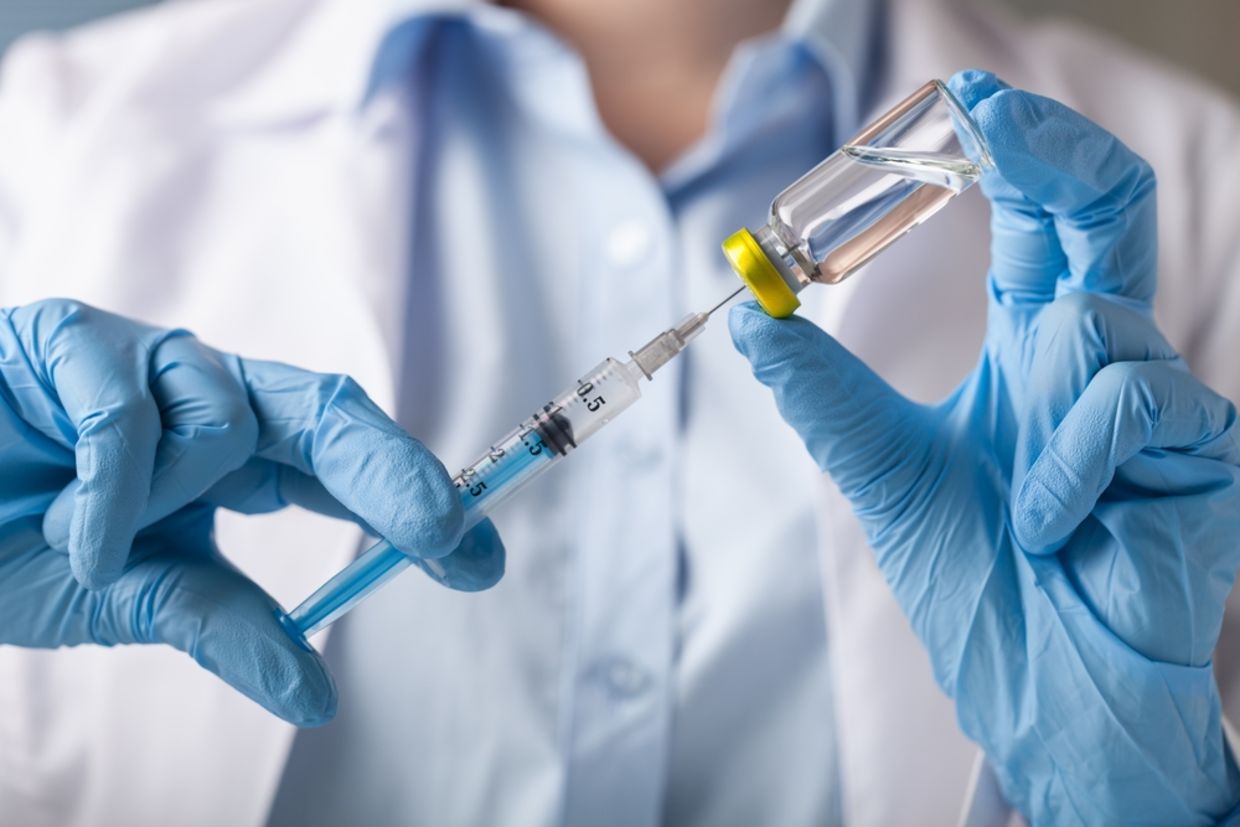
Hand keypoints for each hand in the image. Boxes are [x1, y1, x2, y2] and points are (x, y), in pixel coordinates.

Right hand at [0, 299, 503, 725]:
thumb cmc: (19, 543)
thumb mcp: (136, 597)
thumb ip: (225, 627)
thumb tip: (315, 697)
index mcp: (240, 455)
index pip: (349, 469)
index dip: (415, 504)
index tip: (479, 561)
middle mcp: (212, 398)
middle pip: (331, 414)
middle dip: (392, 473)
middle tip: (445, 530)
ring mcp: (149, 361)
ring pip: (227, 421)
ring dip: (170, 501)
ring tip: (96, 544)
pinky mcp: (73, 338)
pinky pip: (127, 416)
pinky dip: (105, 495)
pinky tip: (67, 528)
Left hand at [731, 71, 1239, 824]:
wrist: (1044, 697)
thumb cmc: (982, 586)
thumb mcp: (883, 473)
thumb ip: (825, 394)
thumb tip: (749, 316)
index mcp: (1032, 351)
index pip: (1038, 222)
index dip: (1011, 152)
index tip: (959, 103)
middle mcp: (1099, 360)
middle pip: (1107, 212)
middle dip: (1054, 152)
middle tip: (992, 115)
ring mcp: (1159, 404)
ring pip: (1100, 320)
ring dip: (1041, 403)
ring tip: (1023, 498)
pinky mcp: (1201, 456)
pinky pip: (1132, 403)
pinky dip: (1073, 463)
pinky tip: (1060, 523)